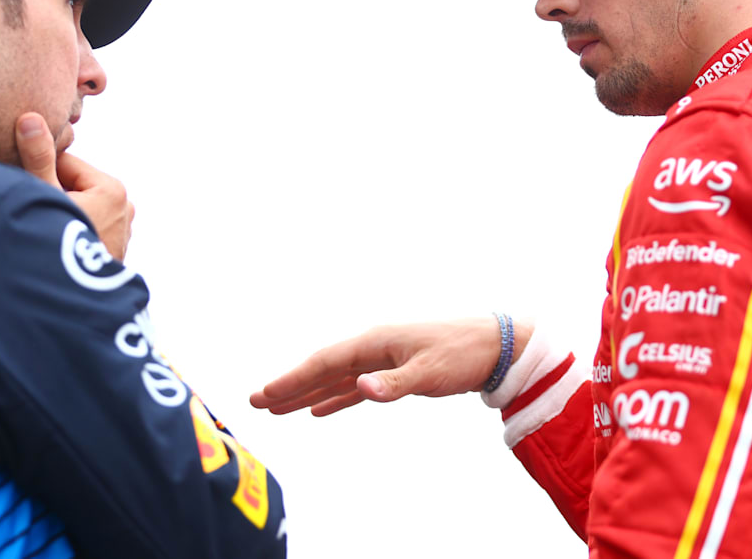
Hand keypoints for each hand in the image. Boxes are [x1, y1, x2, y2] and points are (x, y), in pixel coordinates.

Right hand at [15, 112, 134, 261]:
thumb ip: (37, 157)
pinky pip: (86, 227)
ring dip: (58, 214)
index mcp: (112, 190)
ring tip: (44, 234)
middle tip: (34, 215)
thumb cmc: (55, 247)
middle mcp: (125, 207)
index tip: (26, 190)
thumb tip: (31, 118)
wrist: (68, 304)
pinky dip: (69, 230)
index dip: (40, 174)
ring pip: (78, 207)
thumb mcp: (42, 196)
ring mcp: (122, 230)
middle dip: (50, 196)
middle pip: (73, 186)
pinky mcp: (114, 249)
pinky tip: (54, 247)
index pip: (66, 164)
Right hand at [250, 317, 532, 416]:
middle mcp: (373, 347)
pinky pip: (356, 386)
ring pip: (336, 379)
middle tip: (256, 402)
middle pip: (323, 368)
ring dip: (308, 393)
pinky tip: (319, 409)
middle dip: (290, 385)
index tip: (266, 394)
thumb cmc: (463, 354)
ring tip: (278, 407)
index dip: (293, 380)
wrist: (496, 345)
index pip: (325, 362)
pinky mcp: (395, 371)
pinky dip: (336, 397)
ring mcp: (382, 358)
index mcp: (375, 342)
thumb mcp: (429, 372)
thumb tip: (361, 388)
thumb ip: (393, 384)